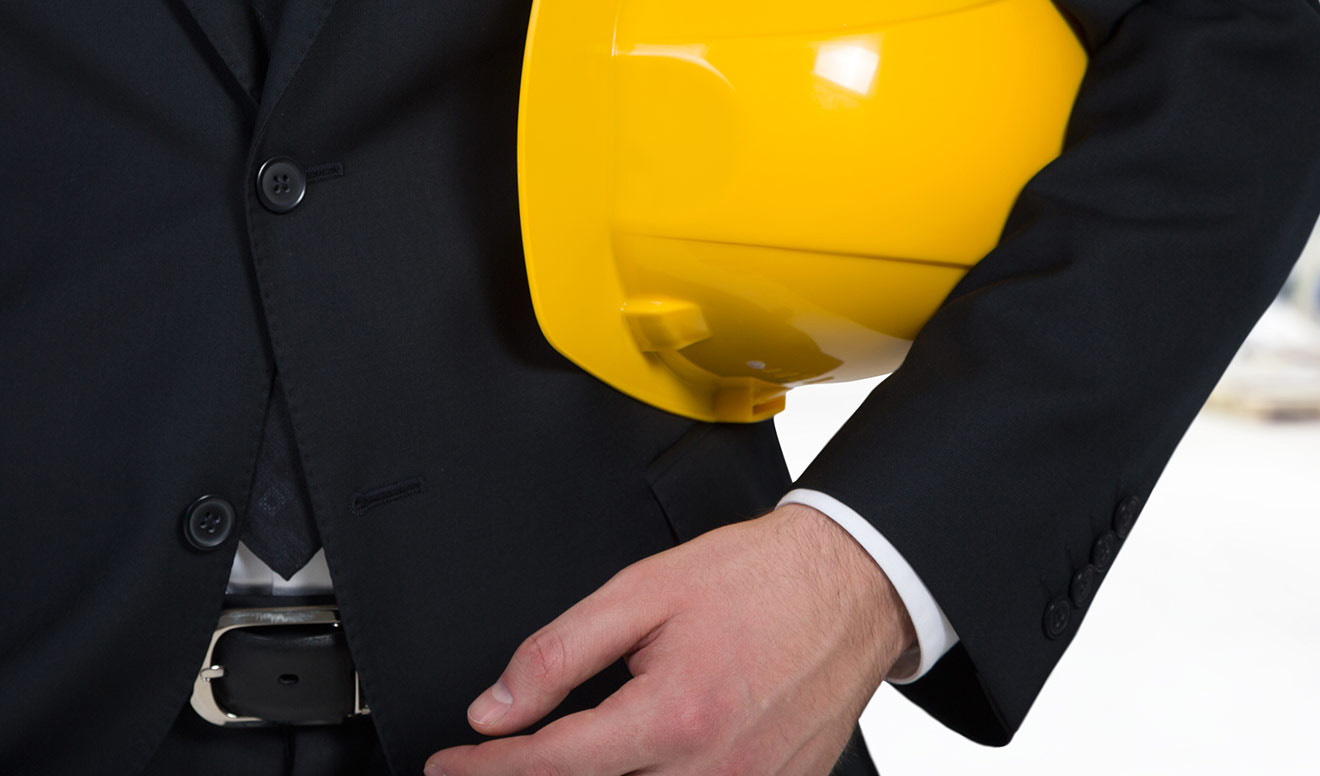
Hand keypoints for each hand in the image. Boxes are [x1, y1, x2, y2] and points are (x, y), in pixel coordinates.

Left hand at [424, 503, 912, 775]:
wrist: (853, 583)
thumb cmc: (759, 579)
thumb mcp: (644, 590)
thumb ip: (559, 652)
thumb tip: (495, 709)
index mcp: (674, 715)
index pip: (550, 767)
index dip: (484, 771)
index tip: (450, 765)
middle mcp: (712, 768)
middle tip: (506, 759)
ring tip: (585, 750)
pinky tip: (654, 759)